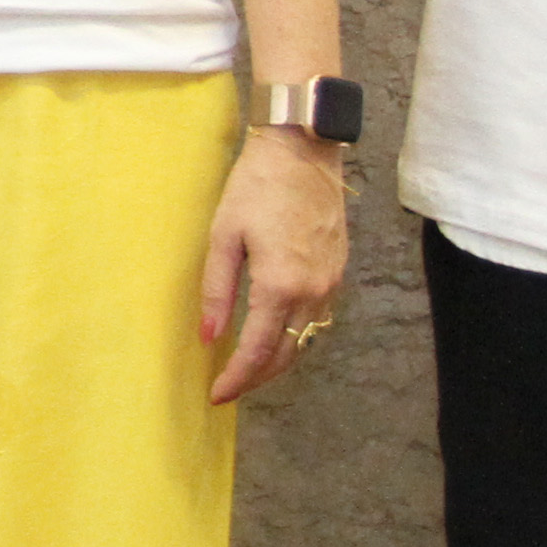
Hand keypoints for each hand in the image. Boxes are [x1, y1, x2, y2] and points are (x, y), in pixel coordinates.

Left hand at [197, 128, 350, 403]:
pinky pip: (317, 318)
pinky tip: (275, 333)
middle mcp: (312, 291)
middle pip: (286, 354)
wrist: (302, 151)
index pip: (258, 350)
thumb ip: (216, 291)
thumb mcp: (224, 236)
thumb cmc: (256, 187)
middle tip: (230, 388)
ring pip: (305, 339)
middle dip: (257, 377)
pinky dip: (295, 335)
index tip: (217, 395)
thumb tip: (208, 337)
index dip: (237, 378)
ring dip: (278, 359)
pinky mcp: (338, 271)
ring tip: (248, 368)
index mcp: (281, 285)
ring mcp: (330, 283)